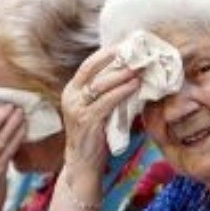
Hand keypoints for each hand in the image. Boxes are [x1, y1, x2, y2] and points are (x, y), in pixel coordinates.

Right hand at [62, 47, 141, 174]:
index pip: (88, 65)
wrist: (83, 164)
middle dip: (114, 58)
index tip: (126, 46)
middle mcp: (70, 97)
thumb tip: (130, 73)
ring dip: (121, 74)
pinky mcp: (86, 121)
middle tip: (135, 52)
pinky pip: (106, 101)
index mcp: (72, 91)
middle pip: (91, 68)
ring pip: (99, 84)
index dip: (106, 54)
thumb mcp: (96, 109)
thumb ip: (106, 93)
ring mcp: (76, 109)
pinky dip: (122, 91)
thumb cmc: (94, 136)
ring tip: (138, 68)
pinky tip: (134, 86)